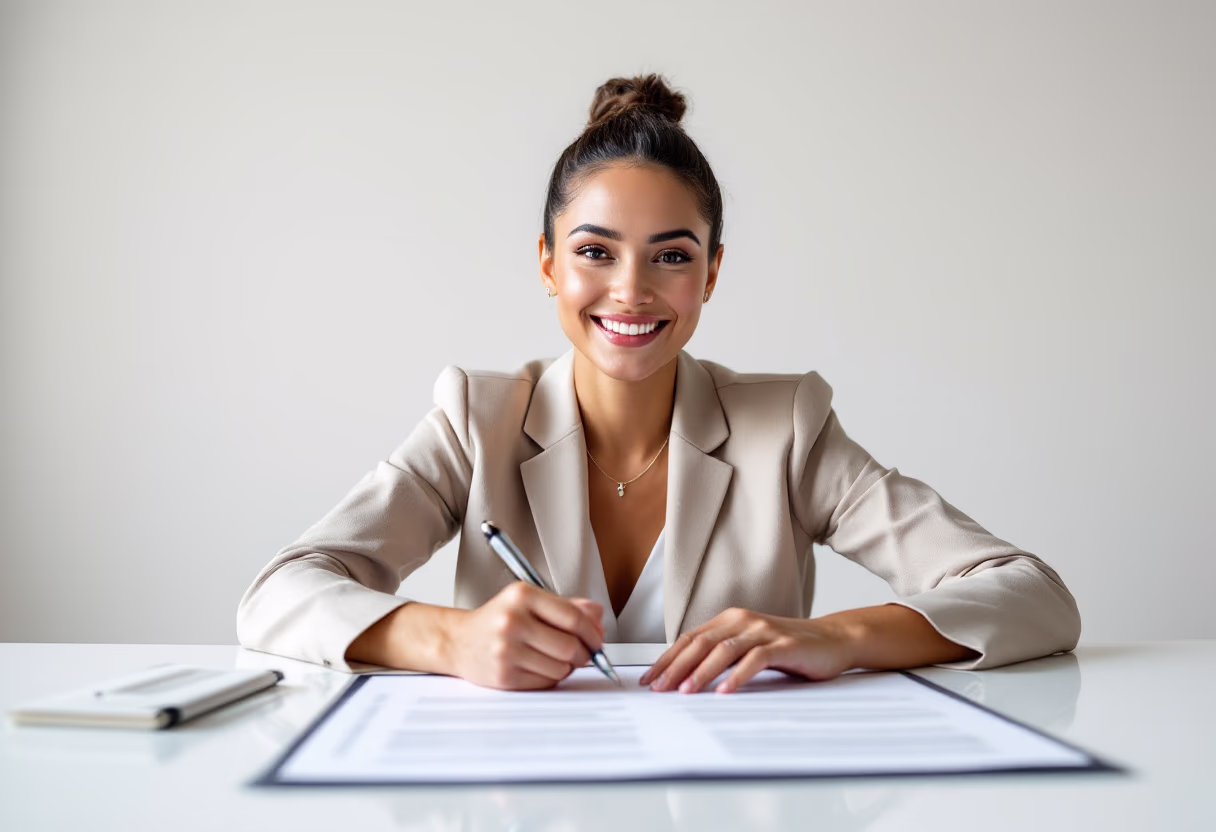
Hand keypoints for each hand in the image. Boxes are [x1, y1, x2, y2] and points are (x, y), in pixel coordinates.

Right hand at [447, 582, 604, 690]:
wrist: (458, 641)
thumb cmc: (498, 620)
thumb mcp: (529, 601)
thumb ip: (567, 606)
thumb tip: (598, 617)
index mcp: (522, 595)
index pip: (573, 618)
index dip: (592, 632)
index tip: (597, 639)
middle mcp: (512, 621)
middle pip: (570, 647)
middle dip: (583, 654)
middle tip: (580, 653)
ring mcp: (506, 650)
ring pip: (561, 668)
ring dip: (566, 667)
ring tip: (553, 658)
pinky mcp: (504, 676)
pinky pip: (546, 683)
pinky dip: (550, 678)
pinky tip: (538, 666)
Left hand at [638, 607, 859, 693]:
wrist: (833, 639)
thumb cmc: (789, 648)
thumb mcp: (750, 648)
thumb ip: (723, 655)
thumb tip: (684, 677)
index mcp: (730, 620)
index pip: (690, 639)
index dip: (667, 659)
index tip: (649, 679)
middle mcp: (743, 621)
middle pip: (701, 643)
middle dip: (675, 667)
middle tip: (659, 688)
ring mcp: (764, 631)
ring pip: (723, 650)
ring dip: (701, 672)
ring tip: (685, 691)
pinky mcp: (784, 644)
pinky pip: (755, 659)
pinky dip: (737, 676)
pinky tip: (725, 691)